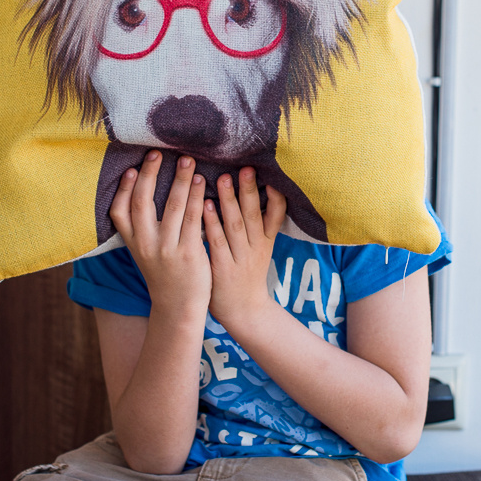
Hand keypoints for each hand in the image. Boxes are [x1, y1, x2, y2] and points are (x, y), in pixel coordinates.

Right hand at [110, 150, 210, 312]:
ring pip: (172, 207)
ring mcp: (167, 250)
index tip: (130, 168)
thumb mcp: (145, 253)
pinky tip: (202, 184)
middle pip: (143, 203)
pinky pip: (193, 220)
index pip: (119, 212)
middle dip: (150, 175)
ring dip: (179, 180)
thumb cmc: (165, 275)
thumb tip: (143, 193)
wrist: (178, 308)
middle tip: (158, 152)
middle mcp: (146, 245)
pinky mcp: (189, 254)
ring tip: (187, 161)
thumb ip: (142, 229)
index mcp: (133, 243)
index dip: (123, 189)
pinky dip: (197, 199)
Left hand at [203, 167, 286, 328]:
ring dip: (229, 201)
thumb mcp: (261, 248)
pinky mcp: (223, 268)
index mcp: (266, 240)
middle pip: (253, 214)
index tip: (273, 174)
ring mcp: (240, 258)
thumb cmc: (248, 274)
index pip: (277, 214)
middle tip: (245, 168)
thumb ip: (259, 223)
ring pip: (235, 225)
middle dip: (249, 190)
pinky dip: (212, 223)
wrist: (244, 312)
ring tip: (222, 178)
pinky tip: (204, 206)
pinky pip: (217, 242)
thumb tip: (255, 190)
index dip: (276, 195)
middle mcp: (256, 247)